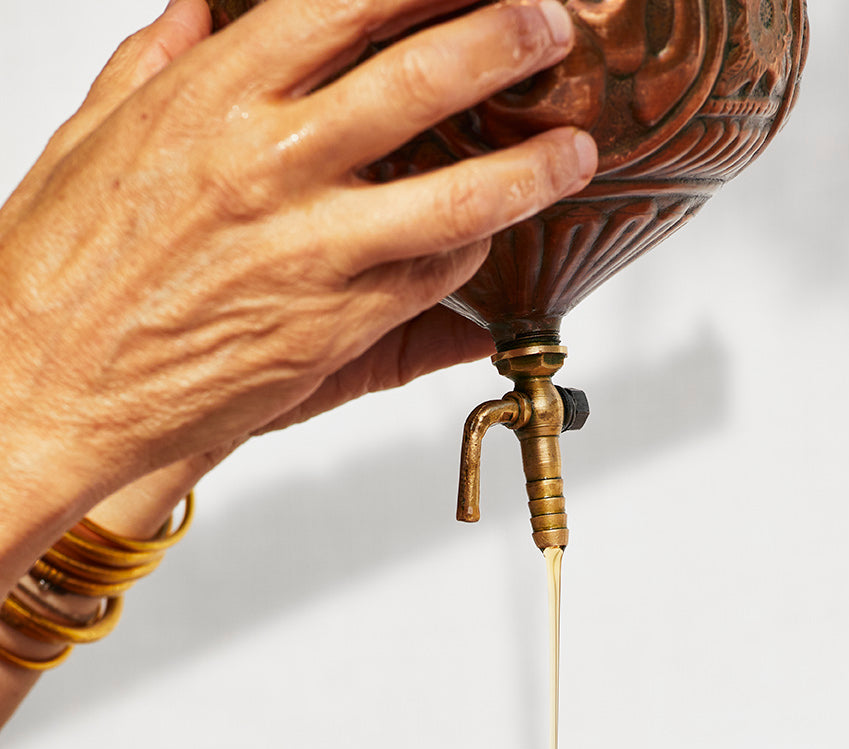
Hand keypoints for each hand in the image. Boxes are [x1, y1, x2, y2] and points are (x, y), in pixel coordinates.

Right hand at [0, 0, 594, 527]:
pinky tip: (490, 238)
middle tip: (552, 21)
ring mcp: (308, 249)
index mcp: (212, 95)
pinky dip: (467, 254)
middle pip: (421, 78)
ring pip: (454, 196)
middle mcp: (268, 162)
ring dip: (528, 168)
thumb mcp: (94, 137)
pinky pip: (428, 279)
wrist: (45, 389)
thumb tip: (198, 11)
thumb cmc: (61, 270)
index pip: (346, 0)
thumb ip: (158, 63)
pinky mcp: (332, 327)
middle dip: (504, 38)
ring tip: (574, 150)